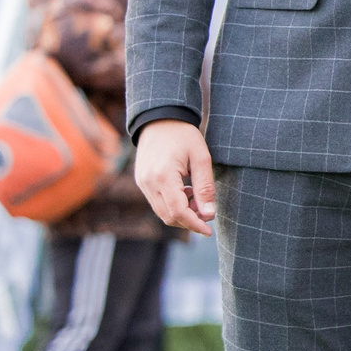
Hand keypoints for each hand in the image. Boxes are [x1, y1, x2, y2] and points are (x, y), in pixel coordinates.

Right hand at [134, 119, 216, 235]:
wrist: (160, 120)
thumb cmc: (183, 136)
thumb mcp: (201, 158)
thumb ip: (205, 187)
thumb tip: (209, 215)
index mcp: (163, 176)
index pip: (178, 212)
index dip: (194, 224)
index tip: (209, 231)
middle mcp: (148, 183)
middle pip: (168, 216)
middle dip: (189, 220)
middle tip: (207, 212)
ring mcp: (142, 183)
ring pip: (162, 212)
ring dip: (182, 213)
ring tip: (197, 198)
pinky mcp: (142, 182)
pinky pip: (157, 203)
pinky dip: (173, 205)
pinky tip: (186, 192)